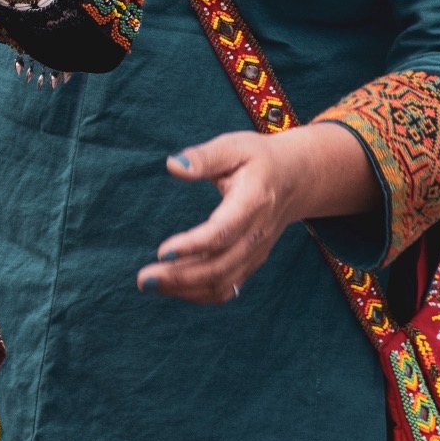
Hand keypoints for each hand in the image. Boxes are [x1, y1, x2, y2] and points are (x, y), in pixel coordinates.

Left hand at [136, 124, 379, 303]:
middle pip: (220, 266)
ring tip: (151, 284)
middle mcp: (257, 234)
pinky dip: (200, 293)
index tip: (162, 252)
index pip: (223, 232)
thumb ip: (204, 157)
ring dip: (186, 289)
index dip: (193, 246)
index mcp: (253, 203)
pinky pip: (228, 287)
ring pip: (223, 283)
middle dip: (181, 277)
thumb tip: (173, 166)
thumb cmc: (257, 159)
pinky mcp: (251, 261)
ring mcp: (256, 252)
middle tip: (144, 279)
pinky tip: (172, 287)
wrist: (296, 179)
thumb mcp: (233, 147)